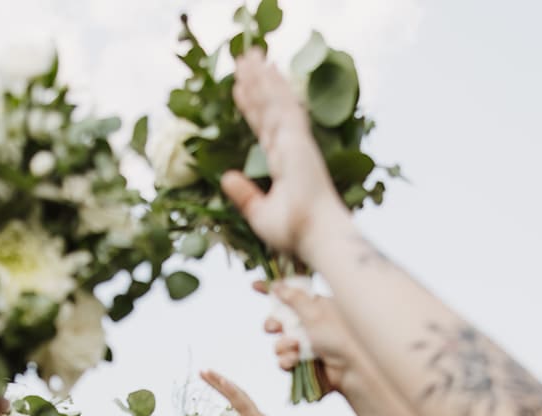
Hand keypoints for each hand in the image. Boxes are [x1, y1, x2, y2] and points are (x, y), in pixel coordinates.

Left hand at [194, 370, 321, 415]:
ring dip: (221, 385)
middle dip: (219, 382)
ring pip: (237, 400)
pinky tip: (221, 388)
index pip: (238, 405)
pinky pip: (240, 411)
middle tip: (202, 371)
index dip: (226, 395)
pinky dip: (230, 397)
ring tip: (205, 372)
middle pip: (237, 395)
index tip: (212, 384)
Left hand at [224, 52, 345, 260]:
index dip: (251, 108)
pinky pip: (282, 106)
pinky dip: (273, 85)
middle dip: (255, 84)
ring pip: (274, 101)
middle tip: (242, 60)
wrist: (316, 235)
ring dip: (261, 76)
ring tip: (248, 54)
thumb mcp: (260, 214)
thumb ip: (244, 195)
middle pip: (267, 109)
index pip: (263, 129)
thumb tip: (226, 177)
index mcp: (283, 164)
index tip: (239, 90)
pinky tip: (265, 67)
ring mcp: (295, 140)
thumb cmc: (295, 233)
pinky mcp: (298, 138)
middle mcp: (290, 147)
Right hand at [259, 281, 367, 396]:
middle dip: (272, 324)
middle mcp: (308, 326)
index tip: (255, 285)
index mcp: (313, 307)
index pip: (289, 295)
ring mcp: (306, 347)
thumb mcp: (315, 311)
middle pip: (278, 322)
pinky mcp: (304, 366)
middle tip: (275, 327)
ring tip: (295, 348)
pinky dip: (287, 361)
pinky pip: (284, 362)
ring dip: (283, 346)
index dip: (271, 291)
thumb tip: (277, 285)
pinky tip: (295, 361)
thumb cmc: (340, 335)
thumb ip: (293, 298)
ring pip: (279, 344)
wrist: (353, 367)